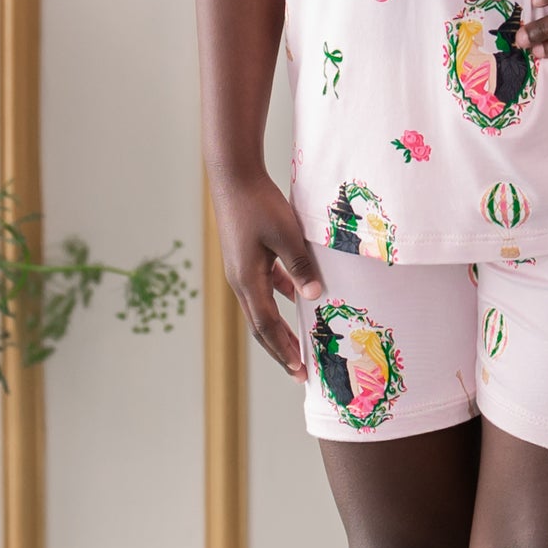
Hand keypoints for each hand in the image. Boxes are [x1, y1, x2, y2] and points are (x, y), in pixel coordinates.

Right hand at [207, 165, 323, 382]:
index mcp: (247, 280)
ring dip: (278, 326)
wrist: (234, 176)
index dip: (284, 349)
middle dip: (280, 348)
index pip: (267, 326)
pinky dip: (279, 296)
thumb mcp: (285, 234)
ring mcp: (240, 269)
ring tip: (298, 341)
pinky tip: (296, 296)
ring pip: (260, 307)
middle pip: (260, 325)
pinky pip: (263, 285)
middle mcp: (240, 280)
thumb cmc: (259, 204)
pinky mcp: (244, 256)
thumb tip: (313, 297)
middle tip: (299, 370)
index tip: (300, 369)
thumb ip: (299, 266)